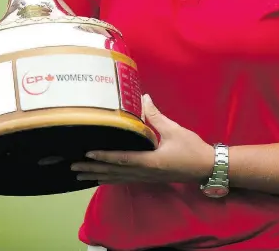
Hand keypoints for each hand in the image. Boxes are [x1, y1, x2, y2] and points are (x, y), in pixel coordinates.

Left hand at [70, 94, 214, 184]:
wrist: (206, 167)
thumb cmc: (191, 149)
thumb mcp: (174, 130)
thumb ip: (156, 116)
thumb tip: (143, 98)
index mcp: (150, 161)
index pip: (122, 159)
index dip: (104, 157)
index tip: (87, 154)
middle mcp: (144, 172)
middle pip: (114, 172)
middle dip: (93, 170)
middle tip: (72, 167)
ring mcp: (146, 177)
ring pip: (117, 178)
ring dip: (98, 176)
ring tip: (79, 174)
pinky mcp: (148, 177)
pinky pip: (124, 179)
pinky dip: (110, 178)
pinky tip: (101, 177)